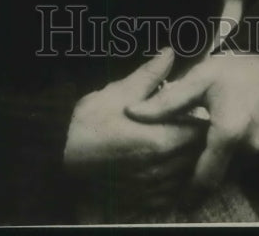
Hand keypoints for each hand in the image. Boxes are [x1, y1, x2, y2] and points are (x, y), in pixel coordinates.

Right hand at [64, 49, 205, 214]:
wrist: (58, 164)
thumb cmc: (85, 128)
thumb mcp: (115, 94)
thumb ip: (149, 76)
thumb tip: (169, 53)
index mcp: (160, 140)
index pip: (201, 131)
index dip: (200, 118)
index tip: (193, 109)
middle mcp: (162, 170)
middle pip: (198, 155)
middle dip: (197, 139)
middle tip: (184, 123)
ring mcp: (155, 190)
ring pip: (188, 175)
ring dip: (187, 160)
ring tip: (173, 143)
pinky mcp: (146, 204)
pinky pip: (173, 194)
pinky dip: (174, 180)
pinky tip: (161, 166)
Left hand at [125, 51, 258, 194]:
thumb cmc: (240, 68)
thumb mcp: (202, 77)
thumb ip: (168, 102)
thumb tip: (132, 112)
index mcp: (230, 133)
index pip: (206, 177)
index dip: (193, 191)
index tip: (183, 200)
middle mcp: (256, 147)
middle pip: (229, 169)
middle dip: (220, 160)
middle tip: (217, 137)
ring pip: (251, 163)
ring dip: (243, 153)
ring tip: (240, 123)